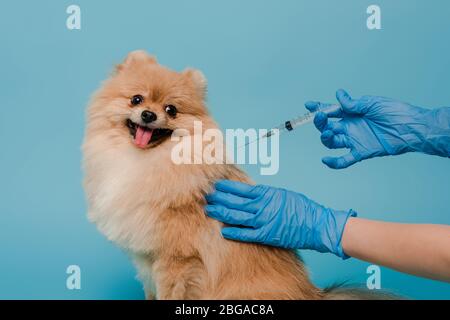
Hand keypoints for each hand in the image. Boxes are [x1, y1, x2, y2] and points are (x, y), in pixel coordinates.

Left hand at [205, 180, 355, 258]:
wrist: (316, 223)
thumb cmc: (301, 207)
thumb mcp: (281, 194)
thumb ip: (265, 194)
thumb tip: (250, 193)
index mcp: (266, 193)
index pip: (240, 189)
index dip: (226, 187)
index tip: (216, 186)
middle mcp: (262, 206)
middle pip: (234, 202)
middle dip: (218, 199)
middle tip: (206, 197)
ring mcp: (264, 221)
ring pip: (236, 216)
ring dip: (221, 213)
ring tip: (209, 210)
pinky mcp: (267, 235)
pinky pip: (246, 234)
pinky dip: (234, 232)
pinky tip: (223, 231)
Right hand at [305, 89, 447, 168]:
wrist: (411, 128)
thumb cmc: (396, 112)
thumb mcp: (373, 103)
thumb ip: (354, 103)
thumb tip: (338, 94)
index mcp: (351, 113)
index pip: (331, 110)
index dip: (318, 107)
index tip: (308, 105)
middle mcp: (350, 126)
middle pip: (327, 126)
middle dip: (320, 122)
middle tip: (320, 117)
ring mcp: (354, 140)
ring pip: (332, 142)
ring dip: (325, 138)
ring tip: (327, 133)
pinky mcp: (361, 152)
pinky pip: (344, 160)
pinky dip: (334, 162)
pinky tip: (325, 160)